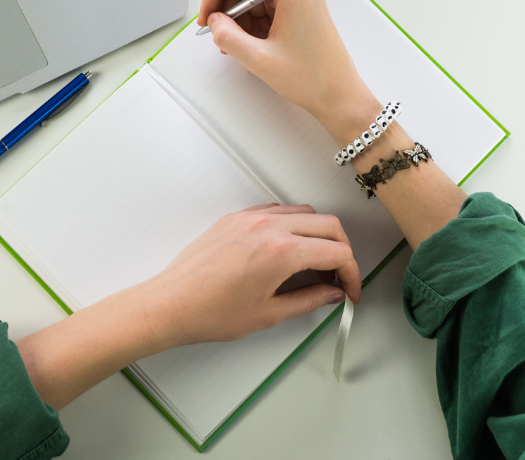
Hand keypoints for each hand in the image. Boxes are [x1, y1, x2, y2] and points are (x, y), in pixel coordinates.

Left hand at [139, 203, 360, 346]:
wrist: (171, 303)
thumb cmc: (211, 312)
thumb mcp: (269, 313)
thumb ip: (309, 300)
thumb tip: (331, 294)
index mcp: (282, 252)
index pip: (337, 252)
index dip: (352, 274)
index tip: (350, 290)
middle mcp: (269, 226)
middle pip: (327, 226)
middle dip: (341, 251)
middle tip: (338, 278)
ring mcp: (251, 217)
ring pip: (304, 213)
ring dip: (317, 235)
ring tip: (313, 265)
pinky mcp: (235, 217)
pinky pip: (277, 210)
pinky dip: (292, 225)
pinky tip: (287, 250)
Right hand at [197, 0, 381, 143]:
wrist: (340, 96)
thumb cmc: (312, 78)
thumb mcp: (259, 59)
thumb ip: (228, 37)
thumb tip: (213, 22)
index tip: (207, 17)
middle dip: (226, 8)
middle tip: (216, 34)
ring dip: (237, 20)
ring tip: (233, 46)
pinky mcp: (298, 11)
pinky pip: (264, 9)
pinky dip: (250, 25)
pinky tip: (246, 46)